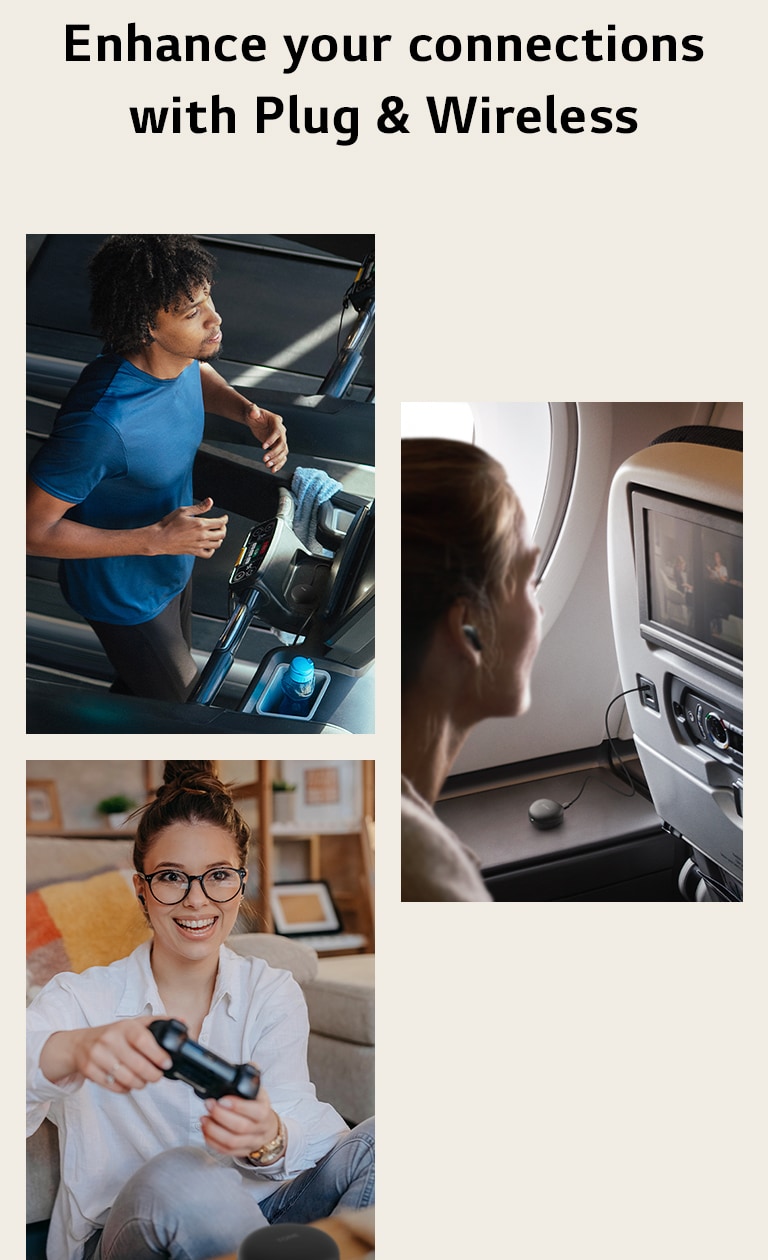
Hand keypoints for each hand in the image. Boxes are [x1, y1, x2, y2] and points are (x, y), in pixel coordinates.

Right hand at [40, 1016, 171, 1092]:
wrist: (79, 1044)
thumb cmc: (113, 1035)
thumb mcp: (133, 1024)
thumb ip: (158, 1023)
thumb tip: (182, 1022)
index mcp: (124, 1027)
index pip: (142, 1039)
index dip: (157, 1054)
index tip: (167, 1064)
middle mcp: (109, 1039)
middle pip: (136, 1064)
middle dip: (152, 1075)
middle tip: (157, 1076)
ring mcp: (97, 1056)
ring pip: (126, 1078)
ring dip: (140, 1084)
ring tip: (144, 1080)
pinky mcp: (89, 1071)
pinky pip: (113, 1087)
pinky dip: (125, 1088)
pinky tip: (128, 1083)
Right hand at [152, 498, 227, 557]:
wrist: (160, 538)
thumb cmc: (168, 525)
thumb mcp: (183, 511)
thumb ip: (199, 507)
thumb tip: (210, 501)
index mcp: (200, 524)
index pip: (220, 522)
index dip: (224, 519)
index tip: (224, 518)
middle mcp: (202, 536)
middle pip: (221, 534)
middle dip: (224, 528)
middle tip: (221, 525)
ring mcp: (199, 545)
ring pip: (217, 544)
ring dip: (219, 539)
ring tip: (217, 534)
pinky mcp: (194, 552)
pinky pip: (209, 554)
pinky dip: (212, 550)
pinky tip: (210, 546)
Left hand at [201, 1081, 280, 1158]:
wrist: (268, 1128)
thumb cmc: (258, 1106)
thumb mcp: (259, 1090)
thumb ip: (252, 1077)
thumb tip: (250, 1065)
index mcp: (264, 1110)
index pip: (255, 1111)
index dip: (238, 1106)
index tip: (222, 1099)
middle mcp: (260, 1128)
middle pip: (240, 1127)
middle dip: (220, 1116)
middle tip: (208, 1105)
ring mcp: (251, 1142)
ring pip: (232, 1142)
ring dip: (214, 1131)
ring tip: (203, 1119)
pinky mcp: (242, 1151)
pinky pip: (226, 1151)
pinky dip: (213, 1142)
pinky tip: (205, 1131)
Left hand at [243, 404, 287, 471]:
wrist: (253, 418)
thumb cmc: (252, 413)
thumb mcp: (251, 411)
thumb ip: (253, 410)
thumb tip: (254, 412)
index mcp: (277, 422)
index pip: (277, 432)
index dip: (271, 440)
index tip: (263, 447)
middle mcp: (281, 431)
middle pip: (282, 444)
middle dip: (274, 453)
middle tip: (264, 459)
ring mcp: (280, 439)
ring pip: (283, 452)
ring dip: (277, 460)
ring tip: (267, 465)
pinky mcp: (277, 446)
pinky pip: (281, 456)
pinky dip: (279, 463)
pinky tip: (272, 470)